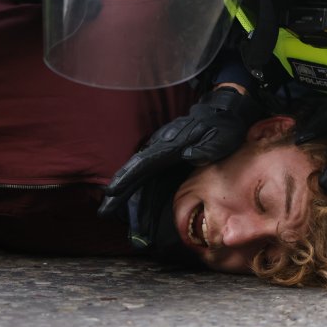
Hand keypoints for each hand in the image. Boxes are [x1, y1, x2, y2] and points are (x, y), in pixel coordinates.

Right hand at [98, 86, 264, 216]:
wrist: (222, 113)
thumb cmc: (223, 127)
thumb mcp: (222, 136)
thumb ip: (207, 147)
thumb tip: (188, 156)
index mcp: (172, 144)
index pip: (146, 162)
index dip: (129, 177)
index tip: (113, 191)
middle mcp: (161, 147)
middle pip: (135, 170)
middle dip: (118, 190)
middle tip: (103, 211)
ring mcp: (161, 151)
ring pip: (139, 175)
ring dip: (124, 193)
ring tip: (108, 212)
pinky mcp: (165, 157)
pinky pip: (148, 175)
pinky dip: (136, 189)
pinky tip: (128, 203)